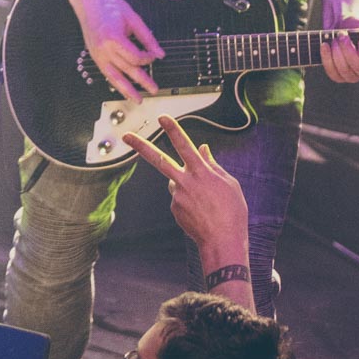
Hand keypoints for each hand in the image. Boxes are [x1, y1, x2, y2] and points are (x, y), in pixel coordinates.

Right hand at [77, 0, 162, 101]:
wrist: (89, 0)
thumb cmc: (109, 5)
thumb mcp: (133, 19)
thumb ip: (147, 38)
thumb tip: (159, 53)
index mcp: (114, 39)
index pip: (136, 58)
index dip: (148, 59)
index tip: (153, 56)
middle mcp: (104, 49)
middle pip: (126, 70)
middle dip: (142, 81)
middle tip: (153, 89)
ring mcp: (97, 53)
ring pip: (113, 76)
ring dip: (126, 89)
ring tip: (136, 98)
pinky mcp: (93, 54)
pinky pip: (105, 72)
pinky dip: (114, 81)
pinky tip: (121, 87)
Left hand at [123, 115, 248, 259]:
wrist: (223, 242)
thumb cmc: (232, 212)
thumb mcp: (229, 184)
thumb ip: (213, 165)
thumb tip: (203, 148)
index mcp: (201, 173)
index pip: (185, 146)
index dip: (174, 130)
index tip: (163, 117)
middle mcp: (185, 182)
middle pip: (159, 160)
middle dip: (141, 146)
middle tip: (126, 135)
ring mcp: (177, 196)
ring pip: (175, 182)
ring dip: (187, 186)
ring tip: (207, 204)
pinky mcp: (174, 208)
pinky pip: (179, 199)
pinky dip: (189, 202)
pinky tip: (202, 213)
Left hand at [322, 13, 358, 82]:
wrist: (343, 32)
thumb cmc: (358, 29)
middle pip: (356, 67)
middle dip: (348, 50)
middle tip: (343, 35)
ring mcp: (351, 76)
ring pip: (343, 70)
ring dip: (336, 53)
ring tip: (335, 39)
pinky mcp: (337, 75)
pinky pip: (331, 71)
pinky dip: (326, 58)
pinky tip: (325, 46)